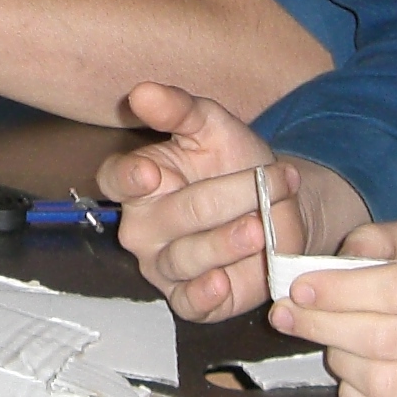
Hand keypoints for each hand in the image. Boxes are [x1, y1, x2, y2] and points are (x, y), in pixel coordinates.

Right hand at [95, 83, 367, 321]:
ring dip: (225, 242)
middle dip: (224, 197)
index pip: (116, 179)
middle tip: (265, 180)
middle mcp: (144, 227)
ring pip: (184, 259)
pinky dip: (205, 296)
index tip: (151, 172)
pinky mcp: (190, 299)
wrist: (279, 202)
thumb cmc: (235, 160)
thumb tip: (142, 92)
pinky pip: (189, 304)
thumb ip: (179, 109)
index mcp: (139, 180)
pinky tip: (223, 280)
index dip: (130, 178)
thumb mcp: (213, 125)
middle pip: (170, 217)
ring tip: (261, 227)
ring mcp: (164, 266)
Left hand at [274, 221, 396, 396]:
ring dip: (339, 360)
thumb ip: (377, 239)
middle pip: (385, 339)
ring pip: (382, 382)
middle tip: (286, 315)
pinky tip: (350, 377)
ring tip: (328, 341)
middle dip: (323, 325)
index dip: (342, 290)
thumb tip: (329, 265)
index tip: (298, 288)